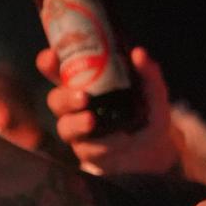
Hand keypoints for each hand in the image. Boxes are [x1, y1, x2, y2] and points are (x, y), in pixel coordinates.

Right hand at [38, 44, 176, 175]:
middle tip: (83, 97)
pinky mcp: (89, 152)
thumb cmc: (147, 113)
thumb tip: (139, 53)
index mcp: (84, 86)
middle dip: (65, 97)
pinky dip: (104, 143)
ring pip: (65, 127)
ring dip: (77, 123)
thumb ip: (148, 73)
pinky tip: (119, 139)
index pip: (57, 71)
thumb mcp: (152, 91)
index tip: (51, 56)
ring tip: (91, 120)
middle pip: (56, 100)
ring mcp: (79, 131)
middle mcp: (76, 107)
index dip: (48, 63)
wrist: (157, 148)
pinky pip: (89, 149)